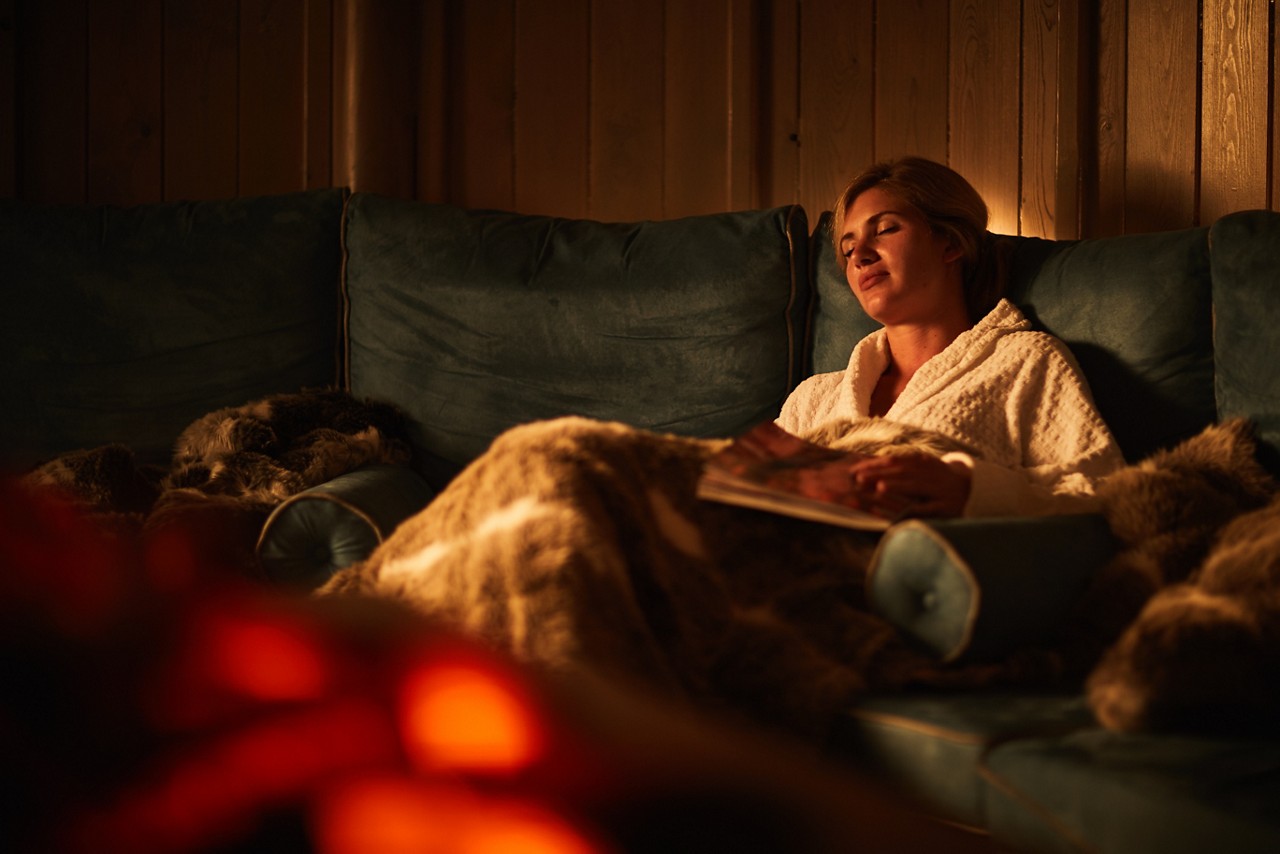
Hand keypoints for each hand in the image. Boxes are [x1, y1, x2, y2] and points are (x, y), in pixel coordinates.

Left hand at [848, 453, 970, 518]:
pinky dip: (909, 510)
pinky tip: (896, 513)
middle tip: (858, 479)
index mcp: (924, 462)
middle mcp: (931, 473)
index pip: (895, 460)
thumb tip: (870, 465)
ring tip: (878, 488)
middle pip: (902, 472)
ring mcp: (939, 490)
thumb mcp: (924, 467)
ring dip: (897, 487)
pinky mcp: (945, 508)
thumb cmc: (939, 481)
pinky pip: (924, 509)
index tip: (854, 469)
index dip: (874, 464)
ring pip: (915, 487)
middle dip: (880, 474)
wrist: (974, 492)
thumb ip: (902, 465)